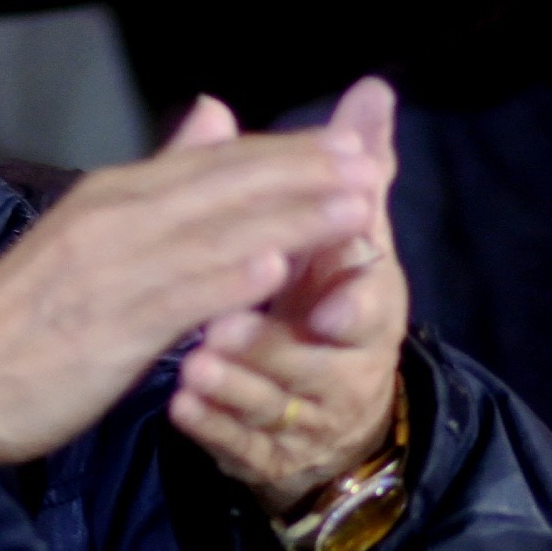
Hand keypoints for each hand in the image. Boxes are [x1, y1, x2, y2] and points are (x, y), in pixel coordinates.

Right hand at [0, 91, 385, 471]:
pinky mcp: (106, 328)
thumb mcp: (90, 231)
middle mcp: (115, 218)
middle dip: (303, 175)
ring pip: (214, 236)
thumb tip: (214, 113)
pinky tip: (272, 273)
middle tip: (371, 162)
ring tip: (353, 209)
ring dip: (288, 221)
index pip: (214, 162)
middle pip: (224, 187)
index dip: (285, 153)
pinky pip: (174, 298)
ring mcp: (111, 270)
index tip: (347, 144)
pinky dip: (223, 281)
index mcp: (112, 194)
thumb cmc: (24, 319)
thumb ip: (160, 177)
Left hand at [165, 74, 407, 512]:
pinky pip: (244, 449)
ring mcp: (309, 418)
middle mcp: (349, 367)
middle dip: (268, 345)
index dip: (348, 306)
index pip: (368, 307)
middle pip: (313, 363)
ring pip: (274, 407)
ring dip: (234, 386)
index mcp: (370, 308)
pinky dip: (213, 430)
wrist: (331, 417)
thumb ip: (355, 168)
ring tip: (190, 368)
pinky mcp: (271, 458)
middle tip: (216, 328)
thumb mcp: (347, 236)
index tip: (320, 308)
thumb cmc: (333, 301)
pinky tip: (180, 410)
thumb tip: (371, 92)